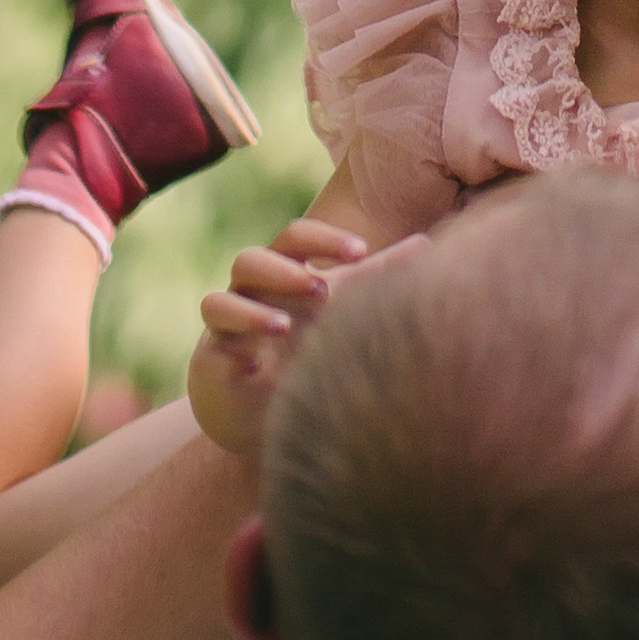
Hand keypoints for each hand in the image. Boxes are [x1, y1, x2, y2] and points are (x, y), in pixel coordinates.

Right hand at [186, 218, 364, 457]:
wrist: (265, 402)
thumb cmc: (306, 341)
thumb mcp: (342, 306)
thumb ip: (378, 276)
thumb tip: (428, 243)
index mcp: (282, 270)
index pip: (294, 237)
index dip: (322, 239)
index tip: (361, 251)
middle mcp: (248, 292)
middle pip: (249, 260)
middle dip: (283, 272)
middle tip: (321, 290)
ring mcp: (225, 327)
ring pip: (218, 302)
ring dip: (251, 312)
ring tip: (284, 328)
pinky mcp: (210, 363)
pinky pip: (210, 353)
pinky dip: (232, 356)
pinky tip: (254, 368)